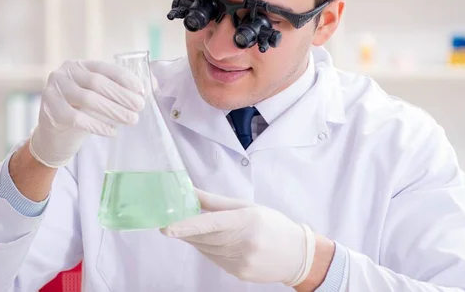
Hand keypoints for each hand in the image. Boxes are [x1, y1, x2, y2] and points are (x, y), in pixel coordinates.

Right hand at [29, 60, 145, 167]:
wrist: (54, 135)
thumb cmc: (82, 112)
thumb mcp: (100, 97)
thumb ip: (121, 89)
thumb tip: (154, 84)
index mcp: (79, 65)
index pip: (104, 67)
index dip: (124, 78)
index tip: (141, 90)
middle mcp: (64, 73)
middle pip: (97, 83)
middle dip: (121, 95)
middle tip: (139, 107)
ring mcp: (54, 90)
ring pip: (87, 99)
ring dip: (113, 110)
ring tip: (131, 120)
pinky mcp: (49, 110)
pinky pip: (76, 118)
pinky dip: (97, 125)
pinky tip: (112, 132)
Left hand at [162, 189, 316, 286]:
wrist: (297, 254)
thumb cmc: (272, 224)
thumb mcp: (247, 207)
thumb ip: (215, 202)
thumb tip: (190, 192)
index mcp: (246, 221)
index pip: (211, 223)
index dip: (187, 225)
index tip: (167, 227)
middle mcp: (243, 243)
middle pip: (203, 238)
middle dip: (185, 230)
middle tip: (169, 223)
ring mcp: (241, 262)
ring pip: (206, 249)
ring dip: (196, 239)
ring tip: (195, 229)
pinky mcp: (239, 274)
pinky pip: (214, 259)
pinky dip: (208, 249)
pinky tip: (212, 242)